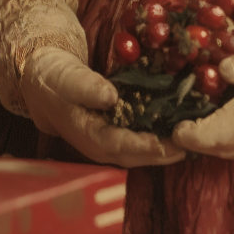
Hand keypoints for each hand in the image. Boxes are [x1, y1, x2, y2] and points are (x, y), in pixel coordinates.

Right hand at [21, 49, 182, 167]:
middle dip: (162, 153)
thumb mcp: (66, 78)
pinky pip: (138, 140)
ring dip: (163, 150)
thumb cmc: (55, 80)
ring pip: (139, 152)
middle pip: (134, 155)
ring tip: (188, 140)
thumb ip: (86, 87)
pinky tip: (173, 130)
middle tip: (189, 144)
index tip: (167, 143)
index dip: (144, 146)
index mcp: (87, 135)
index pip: (119, 145)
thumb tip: (110, 96)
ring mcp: (107, 142)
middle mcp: (98, 145)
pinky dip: (157, 139)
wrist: (43, 84)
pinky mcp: (114, 134)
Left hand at [174, 50, 233, 159]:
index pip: (197, 138)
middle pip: (197, 145)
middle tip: (177, 97)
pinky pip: (219, 145)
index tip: (173, 100)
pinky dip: (209, 130)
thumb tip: (221, 68)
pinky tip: (210, 109)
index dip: (178, 123)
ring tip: (191, 101)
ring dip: (196, 128)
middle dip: (184, 124)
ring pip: (207, 147)